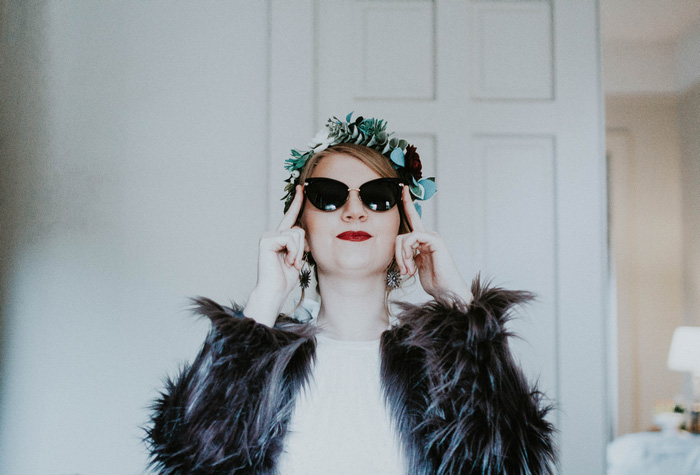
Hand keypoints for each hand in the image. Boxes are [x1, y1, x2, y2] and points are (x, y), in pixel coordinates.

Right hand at [245, 185, 307, 325]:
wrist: (275, 291)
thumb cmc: (285, 279)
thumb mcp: (298, 256)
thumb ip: (300, 242)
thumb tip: (304, 230)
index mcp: (280, 237)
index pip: (291, 217)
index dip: (297, 202)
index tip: (302, 187)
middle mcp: (272, 234)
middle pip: (299, 229)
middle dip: (302, 248)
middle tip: (295, 262)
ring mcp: (268, 237)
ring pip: (296, 234)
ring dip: (298, 252)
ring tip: (290, 263)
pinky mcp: (266, 241)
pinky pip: (290, 239)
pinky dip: (293, 252)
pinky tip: (286, 262)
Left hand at [394, 185, 470, 302]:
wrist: (447, 291)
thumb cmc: (434, 281)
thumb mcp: (415, 266)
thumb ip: (407, 254)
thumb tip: (398, 251)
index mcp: (423, 240)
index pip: (413, 218)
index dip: (408, 203)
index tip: (402, 188)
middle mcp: (428, 236)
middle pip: (401, 234)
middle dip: (397, 254)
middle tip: (405, 270)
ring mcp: (432, 237)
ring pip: (403, 238)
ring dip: (402, 258)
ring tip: (409, 272)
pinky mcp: (435, 241)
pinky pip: (412, 238)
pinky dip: (407, 254)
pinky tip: (412, 267)